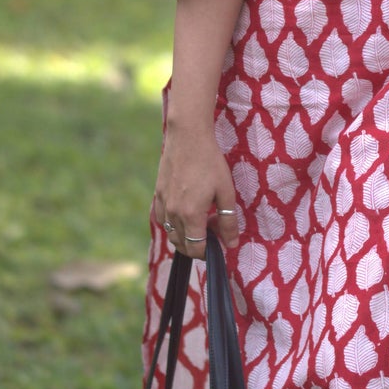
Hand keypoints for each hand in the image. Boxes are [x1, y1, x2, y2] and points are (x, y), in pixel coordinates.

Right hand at [152, 119, 240, 255]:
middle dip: (198, 245)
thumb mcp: (226, 192)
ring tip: (202, 220)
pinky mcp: (157, 194)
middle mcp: (173, 213)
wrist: (187, 136)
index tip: (220, 244)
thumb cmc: (210, 162)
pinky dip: (173, 224)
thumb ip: (228, 221)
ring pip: (171, 233)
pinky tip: (185, 211)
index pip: (196, 248)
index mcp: (191, 215)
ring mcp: (162, 204)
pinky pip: (162, 219)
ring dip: (185, 235)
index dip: (209, 252)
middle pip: (182, 244)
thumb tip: (231, 244)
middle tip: (214, 229)